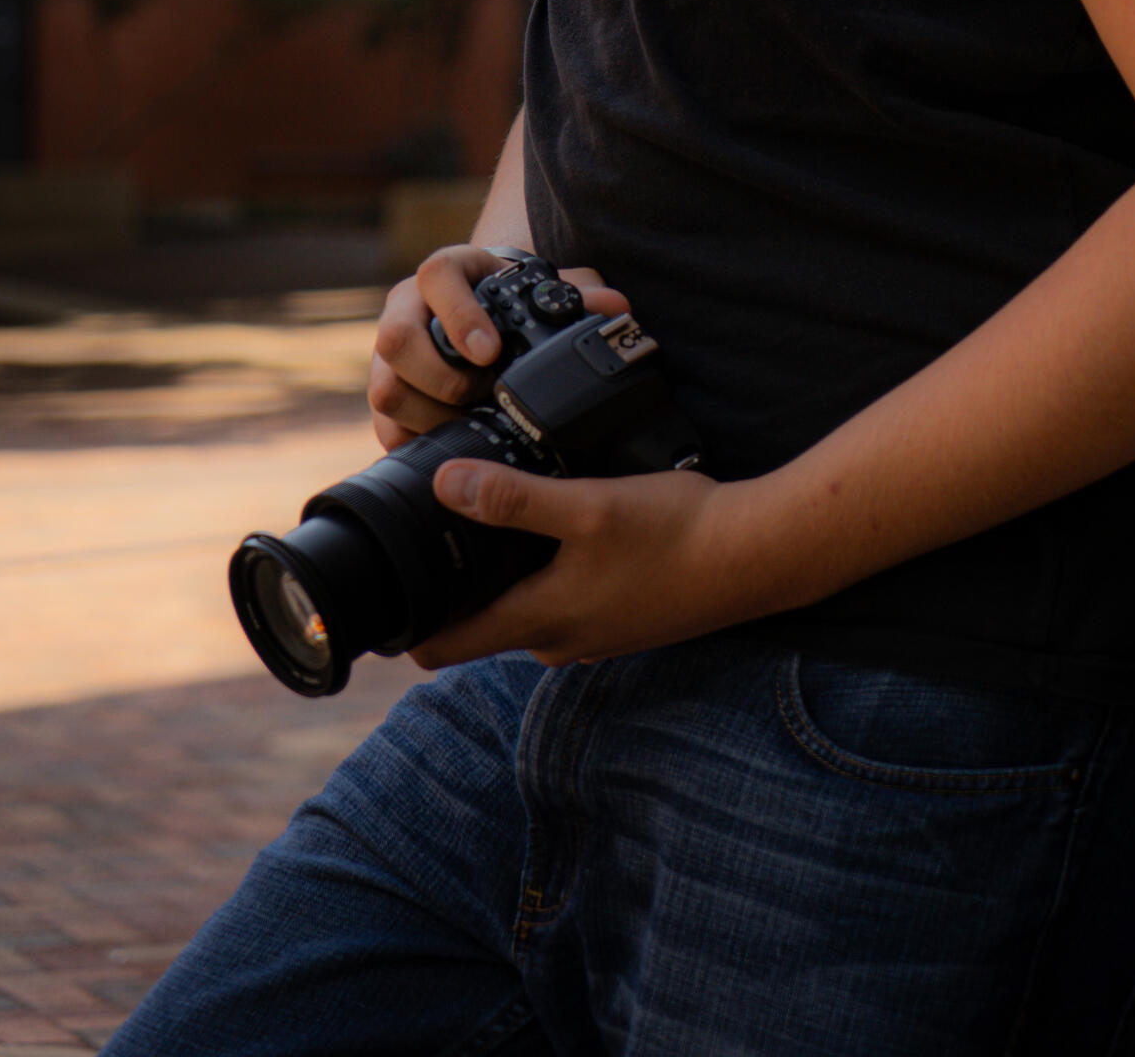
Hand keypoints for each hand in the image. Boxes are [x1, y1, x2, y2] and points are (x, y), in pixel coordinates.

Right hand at [366, 249, 630, 450]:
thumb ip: (580, 295)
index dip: (459, 315)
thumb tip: (616, 308)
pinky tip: (456, 445)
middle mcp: (406, 310)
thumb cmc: (516, 304)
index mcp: (446, 274)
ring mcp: (390, 357)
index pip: (437, 276)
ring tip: (475, 421)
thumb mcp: (547, 291)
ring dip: (433, 415)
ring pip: (386, 390)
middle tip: (483, 392)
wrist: (487, 320)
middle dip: (441, 377)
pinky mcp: (388, 396)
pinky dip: (421, 442)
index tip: (490, 352)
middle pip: (395, 340)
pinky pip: (385, 427)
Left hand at [410, 464, 773, 667]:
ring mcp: (593, 632)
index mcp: (540, 621)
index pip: (443, 646)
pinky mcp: (620, 615)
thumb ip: (515, 500)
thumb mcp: (587, 507)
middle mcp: (559, 640)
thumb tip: (446, 488)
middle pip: (479, 624)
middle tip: (431, 532)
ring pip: (522, 608)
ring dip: (502, 576)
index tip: (379, 589)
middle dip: (451, 589)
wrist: (755, 555)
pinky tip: (559, 531)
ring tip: (490, 520)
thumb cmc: (675, 534)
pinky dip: (545, 572)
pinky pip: (561, 599)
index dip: (403, 625)